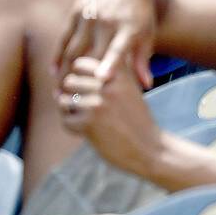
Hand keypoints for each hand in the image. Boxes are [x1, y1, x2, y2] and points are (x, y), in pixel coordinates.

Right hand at [55, 0, 166, 89]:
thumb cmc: (139, 9)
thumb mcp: (147, 31)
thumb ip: (143, 58)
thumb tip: (145, 85)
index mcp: (128, 27)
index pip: (119, 48)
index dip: (111, 64)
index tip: (103, 79)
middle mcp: (106, 21)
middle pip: (90, 54)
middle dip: (78, 78)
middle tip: (69, 100)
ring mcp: (89, 15)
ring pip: (72, 48)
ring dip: (64, 70)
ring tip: (58, 90)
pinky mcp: (75, 11)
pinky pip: (64, 36)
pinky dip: (58, 54)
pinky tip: (53, 70)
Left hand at [58, 55, 163, 176]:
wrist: (151, 150)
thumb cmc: (135, 120)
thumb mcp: (128, 89)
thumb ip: (105, 76)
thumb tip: (65, 77)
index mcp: (117, 73)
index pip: (79, 64)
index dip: (78, 77)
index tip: (87, 91)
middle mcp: (107, 85)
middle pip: (68, 82)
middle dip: (73, 96)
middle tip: (86, 110)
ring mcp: (97, 103)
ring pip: (63, 100)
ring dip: (70, 112)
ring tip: (88, 121)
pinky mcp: (89, 122)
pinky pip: (66, 120)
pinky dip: (73, 128)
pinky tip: (90, 133)